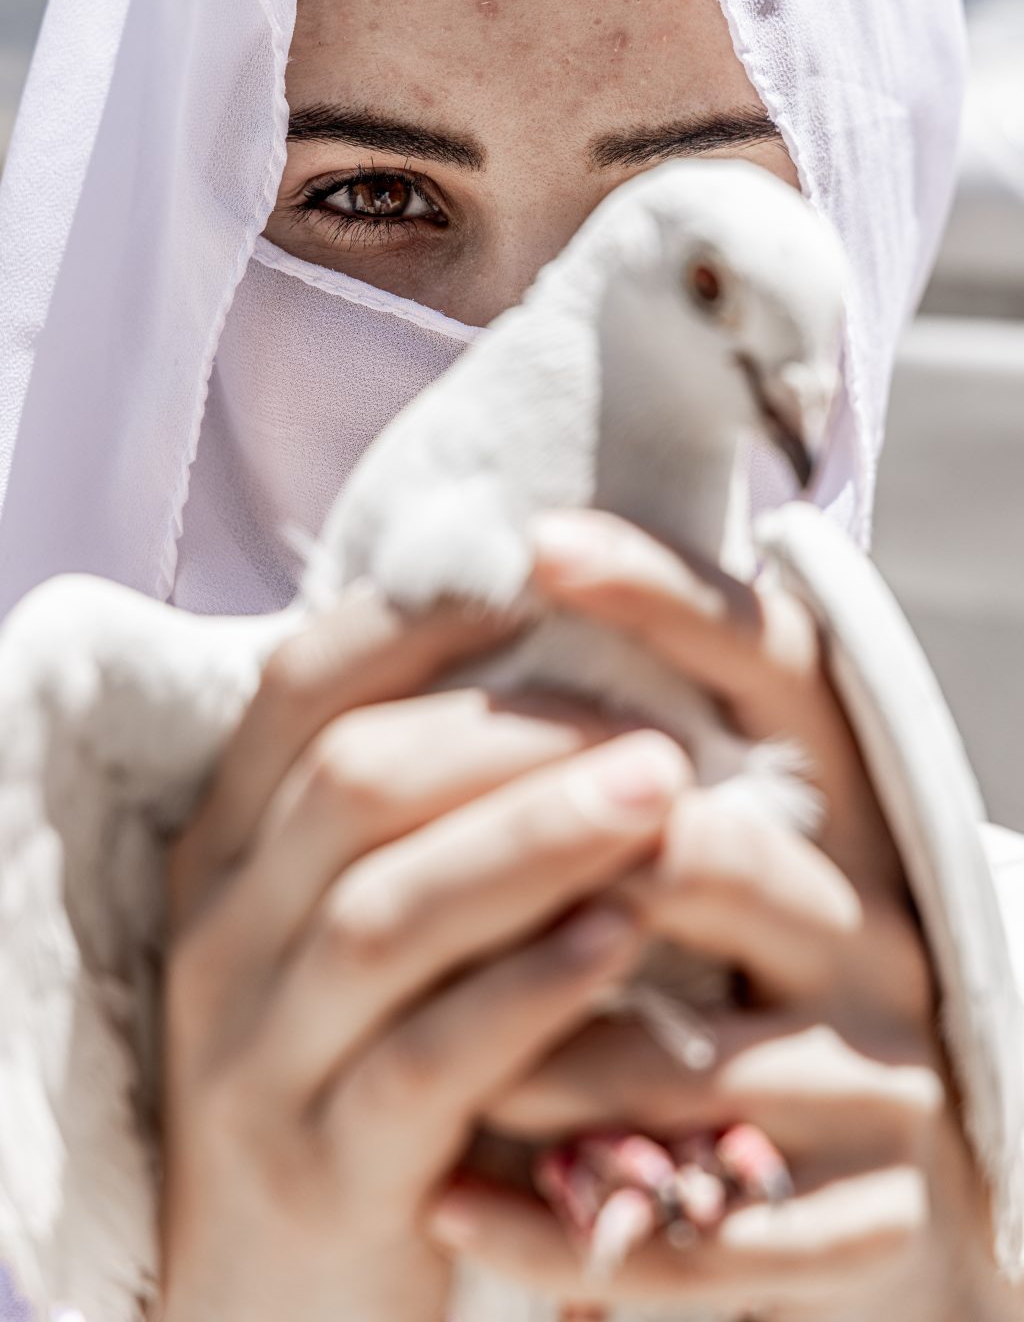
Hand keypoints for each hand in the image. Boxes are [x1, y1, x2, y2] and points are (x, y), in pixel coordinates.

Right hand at [159, 583, 688, 1321]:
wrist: (269, 1298)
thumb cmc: (345, 1070)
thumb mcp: (344, 931)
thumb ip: (407, 817)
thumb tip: (534, 667)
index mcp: (227, 852)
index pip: (302, 691)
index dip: (419, 622)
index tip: (538, 580)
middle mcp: (222, 937)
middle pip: (356, 784)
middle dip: (512, 733)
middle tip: (652, 721)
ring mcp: (258, 1056)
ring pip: (390, 909)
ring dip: (535, 838)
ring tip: (660, 791)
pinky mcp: (323, 1168)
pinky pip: (430, 1056)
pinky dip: (532, 986)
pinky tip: (624, 936)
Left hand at [425, 510, 1003, 1320]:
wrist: (878, 1188)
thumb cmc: (754, 989)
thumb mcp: (724, 858)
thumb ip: (637, 766)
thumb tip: (502, 598)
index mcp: (849, 812)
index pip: (780, 668)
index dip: (667, 596)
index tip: (539, 541)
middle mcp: (878, 923)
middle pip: (711, 853)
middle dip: (554, 864)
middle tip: (418, 877)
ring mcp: (886, 1072)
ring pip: (683, 1058)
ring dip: (532, 1055)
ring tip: (406, 1047)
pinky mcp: (875, 1217)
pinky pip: (704, 1236)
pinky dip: (563, 1225)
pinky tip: (452, 1203)